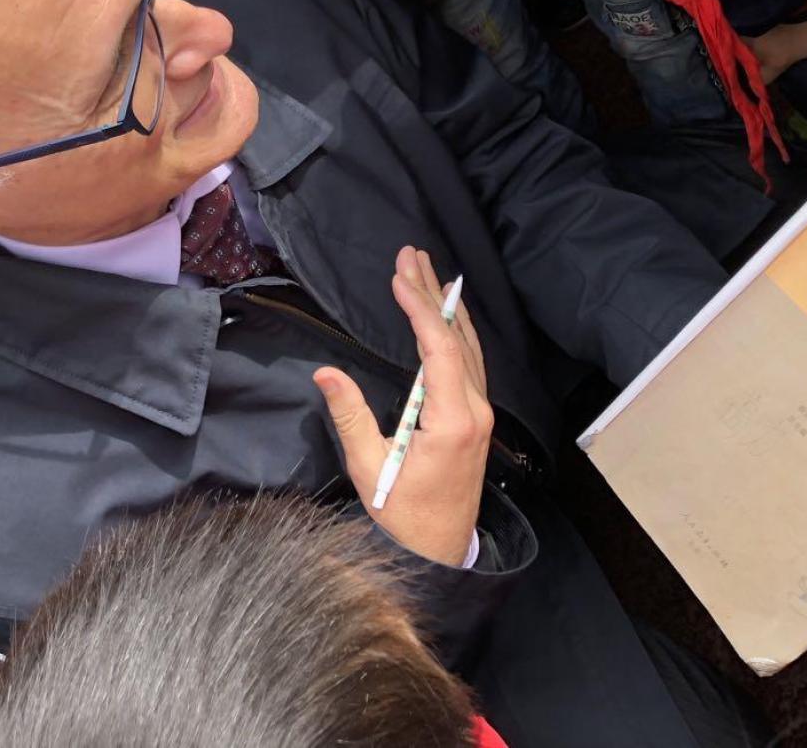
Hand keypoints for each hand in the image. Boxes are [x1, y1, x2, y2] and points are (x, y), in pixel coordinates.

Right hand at [314, 246, 491, 566]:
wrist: (439, 553)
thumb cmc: (402, 515)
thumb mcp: (368, 467)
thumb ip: (351, 417)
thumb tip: (325, 373)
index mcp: (454, 419)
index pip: (439, 347)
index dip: (420, 308)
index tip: (399, 275)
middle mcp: (476, 410)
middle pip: (457, 337)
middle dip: (432, 293)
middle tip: (411, 253)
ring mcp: (481, 414)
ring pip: (468, 347)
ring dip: (446, 307)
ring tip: (426, 271)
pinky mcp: (476, 419)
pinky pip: (470, 362)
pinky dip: (455, 331)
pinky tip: (446, 315)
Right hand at [742, 0, 806, 86]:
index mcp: (775, 61)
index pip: (761, 82)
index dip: (761, 85)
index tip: (763, 82)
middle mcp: (757, 51)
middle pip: (746, 64)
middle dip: (749, 64)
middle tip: (755, 59)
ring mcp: (749, 31)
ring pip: (740, 44)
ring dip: (744, 45)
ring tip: (753, 39)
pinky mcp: (747, 13)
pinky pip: (739, 26)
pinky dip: (741, 28)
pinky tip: (749, 22)